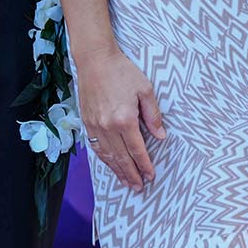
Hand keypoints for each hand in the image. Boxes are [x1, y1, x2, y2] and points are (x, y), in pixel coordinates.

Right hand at [77, 48, 165, 191]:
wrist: (95, 60)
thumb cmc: (122, 71)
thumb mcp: (145, 90)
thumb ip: (153, 115)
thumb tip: (160, 136)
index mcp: (125, 119)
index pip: (137, 149)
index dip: (144, 165)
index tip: (150, 176)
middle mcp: (108, 126)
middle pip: (121, 157)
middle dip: (131, 174)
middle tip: (139, 187)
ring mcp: (95, 126)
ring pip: (107, 155)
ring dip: (117, 171)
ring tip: (126, 182)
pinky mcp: (87, 122)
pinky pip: (96, 147)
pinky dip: (104, 159)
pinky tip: (110, 165)